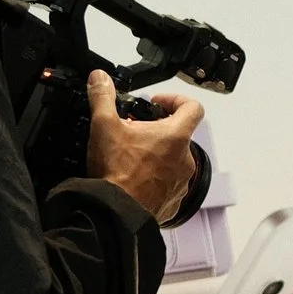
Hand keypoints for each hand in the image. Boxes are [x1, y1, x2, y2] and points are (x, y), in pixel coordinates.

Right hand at [84, 70, 202, 224]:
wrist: (115, 215)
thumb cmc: (116, 173)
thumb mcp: (104, 127)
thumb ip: (103, 97)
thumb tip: (99, 78)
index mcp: (175, 137)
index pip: (193, 108)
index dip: (176, 100)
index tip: (158, 103)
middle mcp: (185, 160)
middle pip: (179, 135)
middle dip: (157, 131)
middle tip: (133, 133)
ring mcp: (181, 183)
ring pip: (173, 161)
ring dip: (157, 156)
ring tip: (131, 158)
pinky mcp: (173, 202)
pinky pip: (168, 185)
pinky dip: (155, 179)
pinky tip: (134, 180)